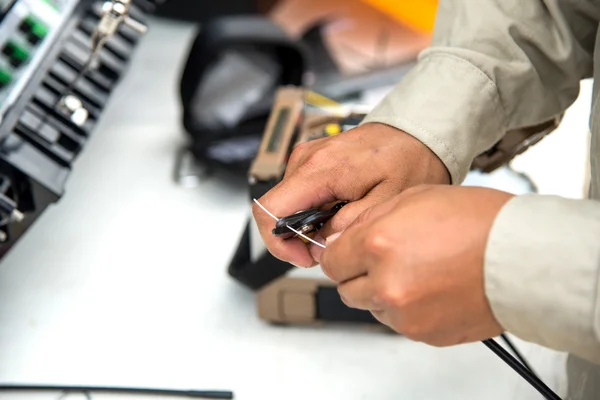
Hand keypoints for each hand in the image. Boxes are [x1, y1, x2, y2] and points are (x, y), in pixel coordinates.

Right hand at [252, 123, 449, 267]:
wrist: (417, 131)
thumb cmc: (408, 159)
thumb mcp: (384, 203)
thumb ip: (347, 228)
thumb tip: (319, 245)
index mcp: (319, 169)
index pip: (267, 210)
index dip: (278, 242)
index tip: (303, 256)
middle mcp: (307, 159)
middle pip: (274, 209)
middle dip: (296, 237)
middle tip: (328, 247)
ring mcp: (309, 157)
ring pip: (287, 203)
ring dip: (306, 224)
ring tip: (340, 226)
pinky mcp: (314, 159)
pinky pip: (300, 192)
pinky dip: (312, 210)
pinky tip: (339, 212)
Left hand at [320, 185, 513, 345]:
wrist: (523, 258)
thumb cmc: (478, 222)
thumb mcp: (413, 198)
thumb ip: (367, 221)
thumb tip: (340, 242)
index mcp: (378, 244)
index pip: (330, 262)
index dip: (339, 254)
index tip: (348, 252)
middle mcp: (386, 283)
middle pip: (345, 289)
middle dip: (358, 274)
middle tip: (386, 259)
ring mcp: (405, 314)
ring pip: (371, 307)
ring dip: (382, 292)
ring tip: (417, 271)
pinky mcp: (423, 334)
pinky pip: (398, 323)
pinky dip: (406, 309)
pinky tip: (430, 288)